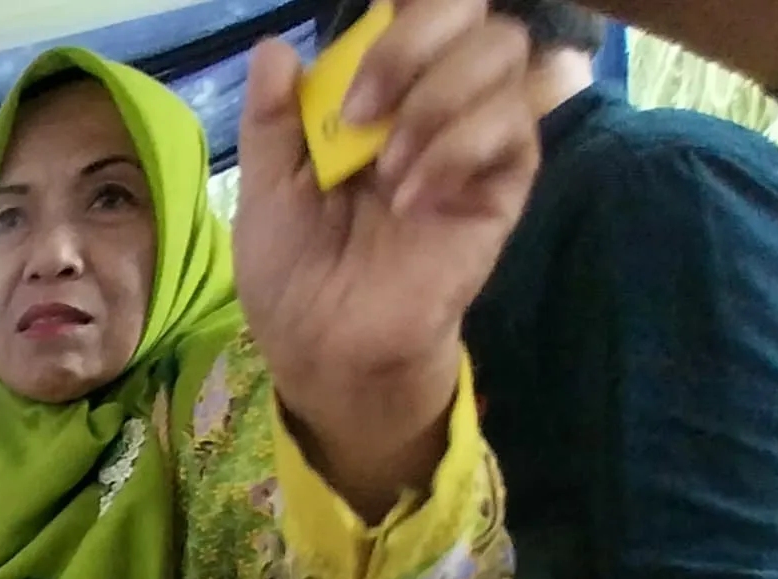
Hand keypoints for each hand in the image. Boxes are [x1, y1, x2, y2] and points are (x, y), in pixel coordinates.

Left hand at [233, 0, 536, 517]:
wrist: (325, 346)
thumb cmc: (295, 270)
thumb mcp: (266, 188)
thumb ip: (271, 118)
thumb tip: (275, 47)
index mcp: (377, 92)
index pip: (416, 12)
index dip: (401, 18)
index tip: (356, 56)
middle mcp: (433, 101)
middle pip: (473, 15)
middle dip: (413, 45)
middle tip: (358, 115)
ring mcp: (474, 140)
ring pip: (504, 54)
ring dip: (435, 100)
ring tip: (383, 169)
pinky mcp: (503, 186)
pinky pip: (511, 130)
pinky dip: (455, 152)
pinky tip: (411, 201)